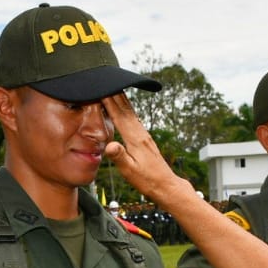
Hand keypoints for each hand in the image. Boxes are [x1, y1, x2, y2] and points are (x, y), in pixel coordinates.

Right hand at [101, 93, 194, 208]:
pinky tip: (126, 110)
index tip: (102, 89)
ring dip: (122, 100)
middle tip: (108, 81)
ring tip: (115, 89)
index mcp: (135, 139)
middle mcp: (141, 134)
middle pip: (126, 110)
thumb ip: (119, 157)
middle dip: (116, 95)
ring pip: (131, 113)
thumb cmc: (147, 180)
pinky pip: (134, 120)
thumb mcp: (129, 171)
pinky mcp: (146, 140)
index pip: (119, 116)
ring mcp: (145, 136)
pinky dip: (128, 111)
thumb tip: (109, 145)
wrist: (166, 186)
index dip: (110, 102)